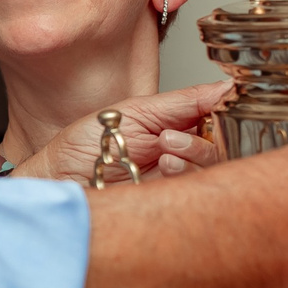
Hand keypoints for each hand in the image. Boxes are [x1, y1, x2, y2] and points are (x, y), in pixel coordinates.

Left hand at [13, 82, 229, 182]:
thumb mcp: (138, 111)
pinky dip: (184, 175)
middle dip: (206, 138)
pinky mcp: (170, 201)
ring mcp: (178, 178)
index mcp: (179, 124)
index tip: (226, 105)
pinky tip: (164, 167)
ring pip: (215, 169)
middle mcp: (183, 152)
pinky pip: (197, 191)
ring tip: (164, 149)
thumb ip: (187, 101)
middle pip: (225, 146)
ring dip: (193, 155)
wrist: (59, 176)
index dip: (228, 112)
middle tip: (173, 136)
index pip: (221, 117)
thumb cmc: (86, 143)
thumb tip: (227, 86)